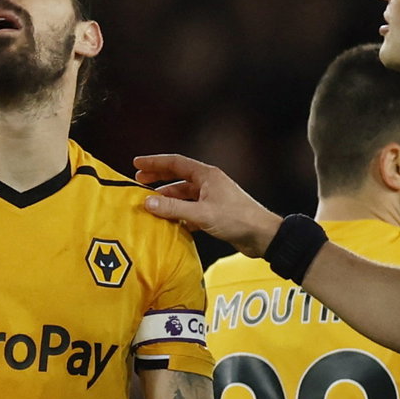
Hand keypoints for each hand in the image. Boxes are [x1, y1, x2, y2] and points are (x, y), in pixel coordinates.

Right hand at [134, 154, 283, 256]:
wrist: (262, 236)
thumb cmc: (237, 220)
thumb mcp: (202, 214)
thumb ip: (174, 208)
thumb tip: (148, 202)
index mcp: (207, 175)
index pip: (175, 162)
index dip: (154, 162)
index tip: (136, 163)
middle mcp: (209, 183)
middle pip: (178, 177)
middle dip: (158, 179)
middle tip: (138, 182)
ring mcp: (212, 198)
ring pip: (184, 195)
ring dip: (168, 199)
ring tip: (151, 205)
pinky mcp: (215, 213)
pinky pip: (191, 210)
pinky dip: (179, 214)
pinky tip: (170, 222)